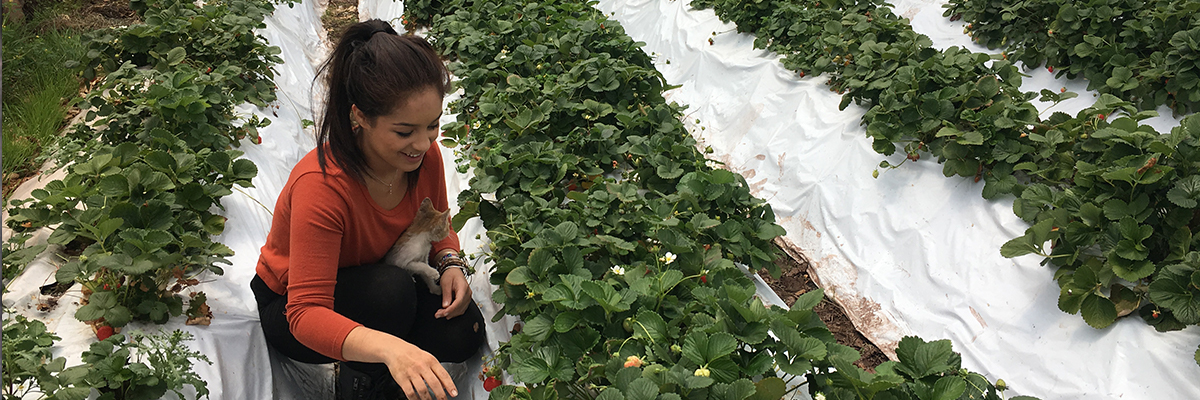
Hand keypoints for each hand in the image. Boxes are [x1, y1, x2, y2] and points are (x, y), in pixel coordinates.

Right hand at [343, 327, 458, 399]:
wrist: (395, 350)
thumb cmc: (413, 355)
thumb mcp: (428, 358)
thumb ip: (437, 370)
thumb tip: (445, 385)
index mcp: (431, 361)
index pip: (443, 374)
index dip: (450, 385)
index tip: (454, 394)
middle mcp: (422, 367)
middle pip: (434, 384)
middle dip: (440, 395)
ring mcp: (412, 373)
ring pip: (423, 390)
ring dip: (428, 399)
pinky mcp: (402, 379)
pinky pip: (410, 393)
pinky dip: (415, 399)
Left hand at [435, 267, 470, 318]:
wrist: (454, 271)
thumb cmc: (450, 275)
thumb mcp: (445, 283)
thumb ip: (446, 294)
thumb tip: (446, 306)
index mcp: (463, 288)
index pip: (459, 301)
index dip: (451, 309)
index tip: (444, 313)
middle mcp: (467, 293)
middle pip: (460, 307)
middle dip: (449, 313)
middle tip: (438, 314)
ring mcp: (467, 297)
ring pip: (461, 310)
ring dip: (451, 314)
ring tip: (441, 314)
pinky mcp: (465, 299)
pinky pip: (461, 309)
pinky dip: (454, 312)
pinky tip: (447, 313)